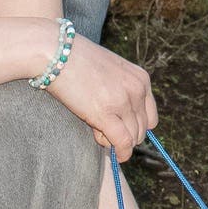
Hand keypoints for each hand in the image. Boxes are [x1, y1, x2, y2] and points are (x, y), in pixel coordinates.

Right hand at [45, 38, 157, 159]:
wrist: (56, 53)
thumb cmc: (78, 61)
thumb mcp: (111, 71)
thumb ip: (122, 91)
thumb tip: (122, 119)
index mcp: (141, 79)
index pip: (151, 116)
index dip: (136, 127)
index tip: (122, 129)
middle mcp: (137, 90)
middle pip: (142, 129)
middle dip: (126, 135)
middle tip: (104, 130)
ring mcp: (122, 102)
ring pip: (133, 138)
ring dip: (118, 142)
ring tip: (98, 131)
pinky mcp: (105, 114)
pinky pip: (123, 142)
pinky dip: (122, 152)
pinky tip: (118, 156)